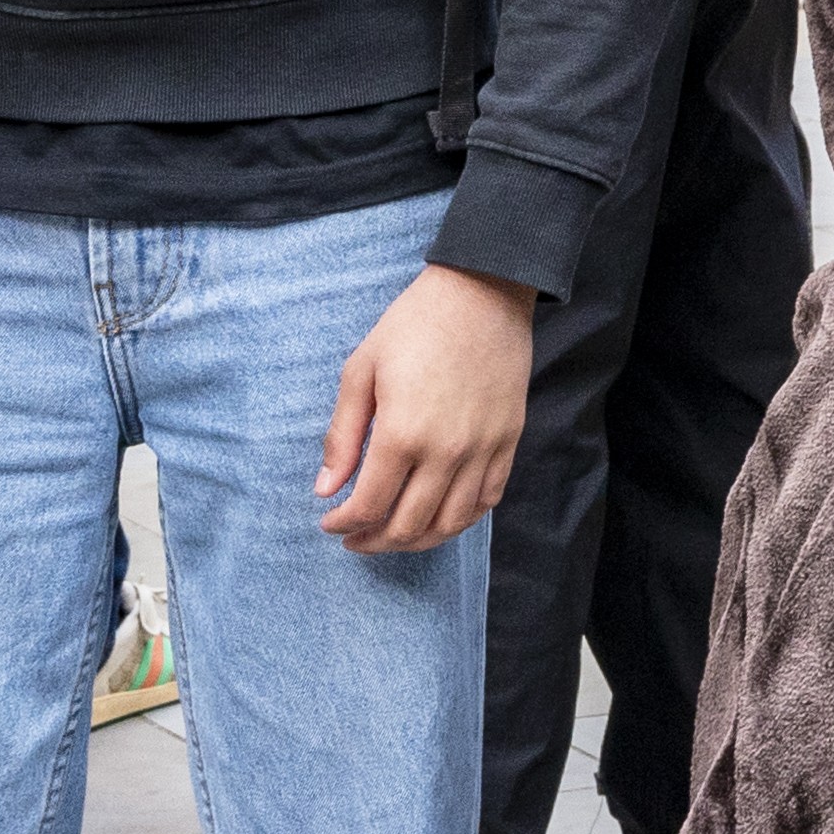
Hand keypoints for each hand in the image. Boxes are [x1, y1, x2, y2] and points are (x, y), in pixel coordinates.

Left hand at [317, 265, 533, 555]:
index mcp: (402, 433)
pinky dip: (460, 520)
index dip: (343, 524)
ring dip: (416, 541)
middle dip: (373, 541)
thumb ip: (343, 435)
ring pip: (450, 523)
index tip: (330, 523)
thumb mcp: (361, 370)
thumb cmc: (414, 324)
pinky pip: (487, 501)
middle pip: (407, 526)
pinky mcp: (507, 441)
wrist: (482, 293)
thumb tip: (326, 489)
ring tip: (394, 536)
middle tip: (355, 537)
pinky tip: (439, 516)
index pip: (369, 506)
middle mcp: (445, 452)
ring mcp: (482, 450)